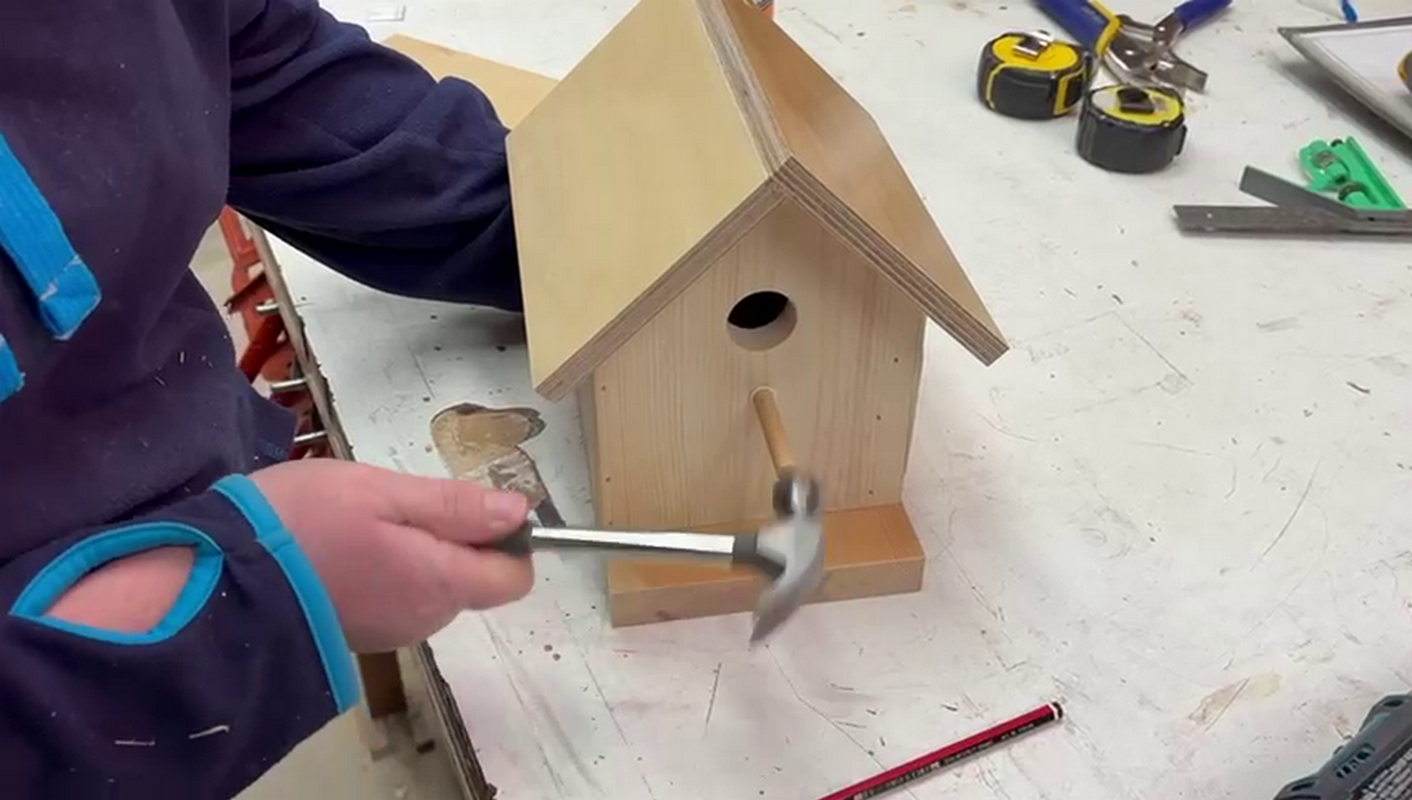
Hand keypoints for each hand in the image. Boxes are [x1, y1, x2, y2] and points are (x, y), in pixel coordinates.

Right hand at [250, 459, 532, 651]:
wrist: (214, 582)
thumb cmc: (301, 524)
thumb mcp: (382, 493)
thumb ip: (454, 506)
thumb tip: (519, 514)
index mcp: (441, 584)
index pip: (513, 578)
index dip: (509, 539)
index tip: (473, 506)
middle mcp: (425, 619)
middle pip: (472, 580)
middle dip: (453, 539)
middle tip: (400, 502)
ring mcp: (390, 631)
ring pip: (432, 587)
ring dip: (416, 551)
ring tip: (364, 519)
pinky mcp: (358, 633)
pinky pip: (396, 597)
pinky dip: (386, 570)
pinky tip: (346, 545)